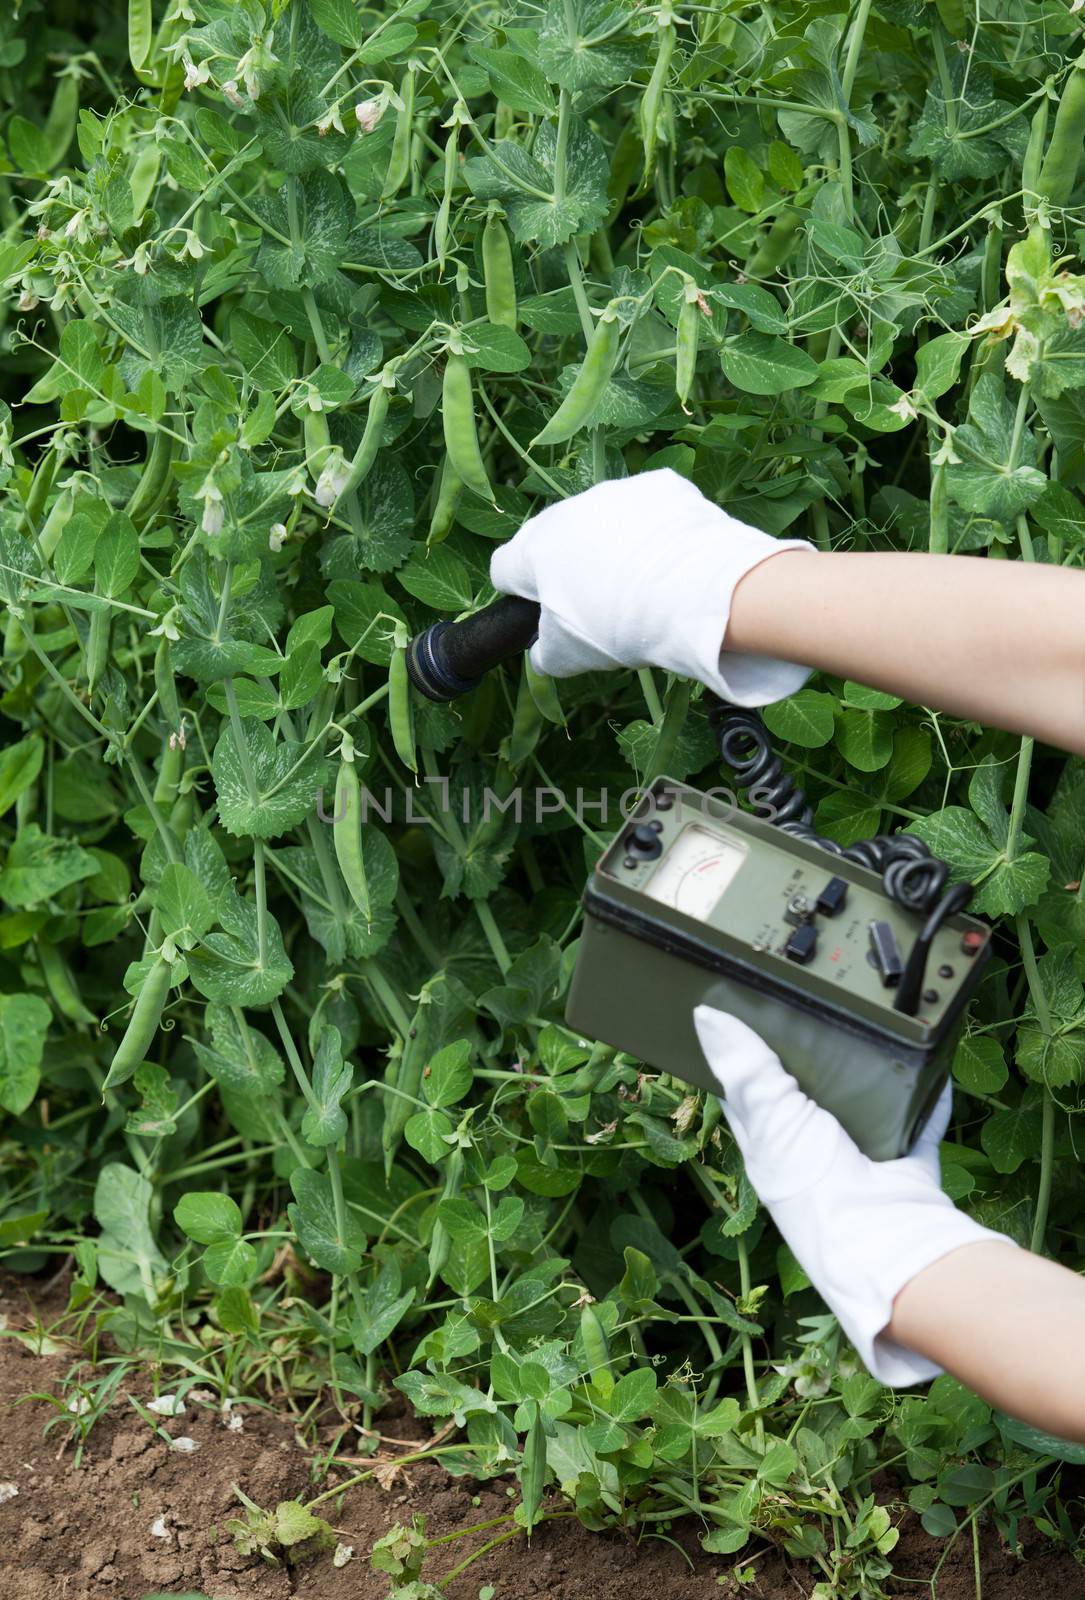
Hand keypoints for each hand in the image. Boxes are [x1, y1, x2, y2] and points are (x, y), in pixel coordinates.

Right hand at [489, 469, 814, 705]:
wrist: (695, 593)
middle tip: (600, 605)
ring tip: (642, 584)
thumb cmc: (617, 627)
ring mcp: (615, 492)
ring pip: (601, 521)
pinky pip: (648, 510)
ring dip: (611, 546)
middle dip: (569, 568)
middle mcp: (567, 509)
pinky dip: (653, 531)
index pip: (505, 568)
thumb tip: (544, 650)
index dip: (521, 594)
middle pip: (555, 540)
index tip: (545, 613)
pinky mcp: (660, 485)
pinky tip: (670, 561)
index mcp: (533, 549)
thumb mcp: (568, 657)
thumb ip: (544, 652)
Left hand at [693, 1005, 1012, 1385]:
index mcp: (770, 1144)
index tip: (746, 1012)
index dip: (745, 1056)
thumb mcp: (771, 1117)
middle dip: (813, 1059)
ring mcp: (860, 1159)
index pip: (748, 1093)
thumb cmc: (813, 1185)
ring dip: (869, 1075)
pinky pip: (918, 1122)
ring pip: (864, 1107)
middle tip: (817, 1006)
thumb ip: (745, 1068)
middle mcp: (812, 1152)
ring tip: (869, 1025)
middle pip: (808, 1096)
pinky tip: (928, 1067)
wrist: (883, 1240)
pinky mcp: (905, 1163)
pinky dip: (926, 1098)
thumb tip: (704, 1017)